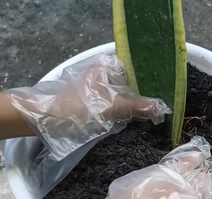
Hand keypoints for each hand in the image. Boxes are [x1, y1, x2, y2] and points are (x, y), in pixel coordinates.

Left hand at [6, 54, 170, 159]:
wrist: (44, 121)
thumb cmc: (78, 109)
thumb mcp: (111, 107)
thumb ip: (137, 106)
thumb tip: (161, 108)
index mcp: (108, 65)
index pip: (139, 69)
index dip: (153, 81)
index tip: (166, 94)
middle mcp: (104, 72)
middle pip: (132, 83)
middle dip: (145, 96)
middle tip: (162, 108)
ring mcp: (98, 87)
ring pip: (124, 95)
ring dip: (135, 105)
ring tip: (153, 115)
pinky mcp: (93, 101)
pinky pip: (116, 104)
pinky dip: (125, 111)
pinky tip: (136, 120)